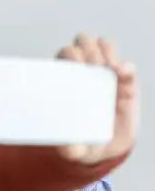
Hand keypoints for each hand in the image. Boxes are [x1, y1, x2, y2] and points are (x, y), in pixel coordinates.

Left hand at [55, 33, 137, 163]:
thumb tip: (67, 146)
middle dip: (89, 50)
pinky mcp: (125, 82)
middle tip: (96, 68)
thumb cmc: (82, 141)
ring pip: (104, 45)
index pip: (64, 54)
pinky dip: (127, 70)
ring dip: (108, 53)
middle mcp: (83, 71)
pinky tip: (125, 86)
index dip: (70, 55)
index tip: (78, 67)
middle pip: (82, 42)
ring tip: (111, 73)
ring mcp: (104, 73)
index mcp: (64, 80)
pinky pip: (127, 66)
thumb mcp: (73, 148)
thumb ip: (69, 148)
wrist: (107, 148)